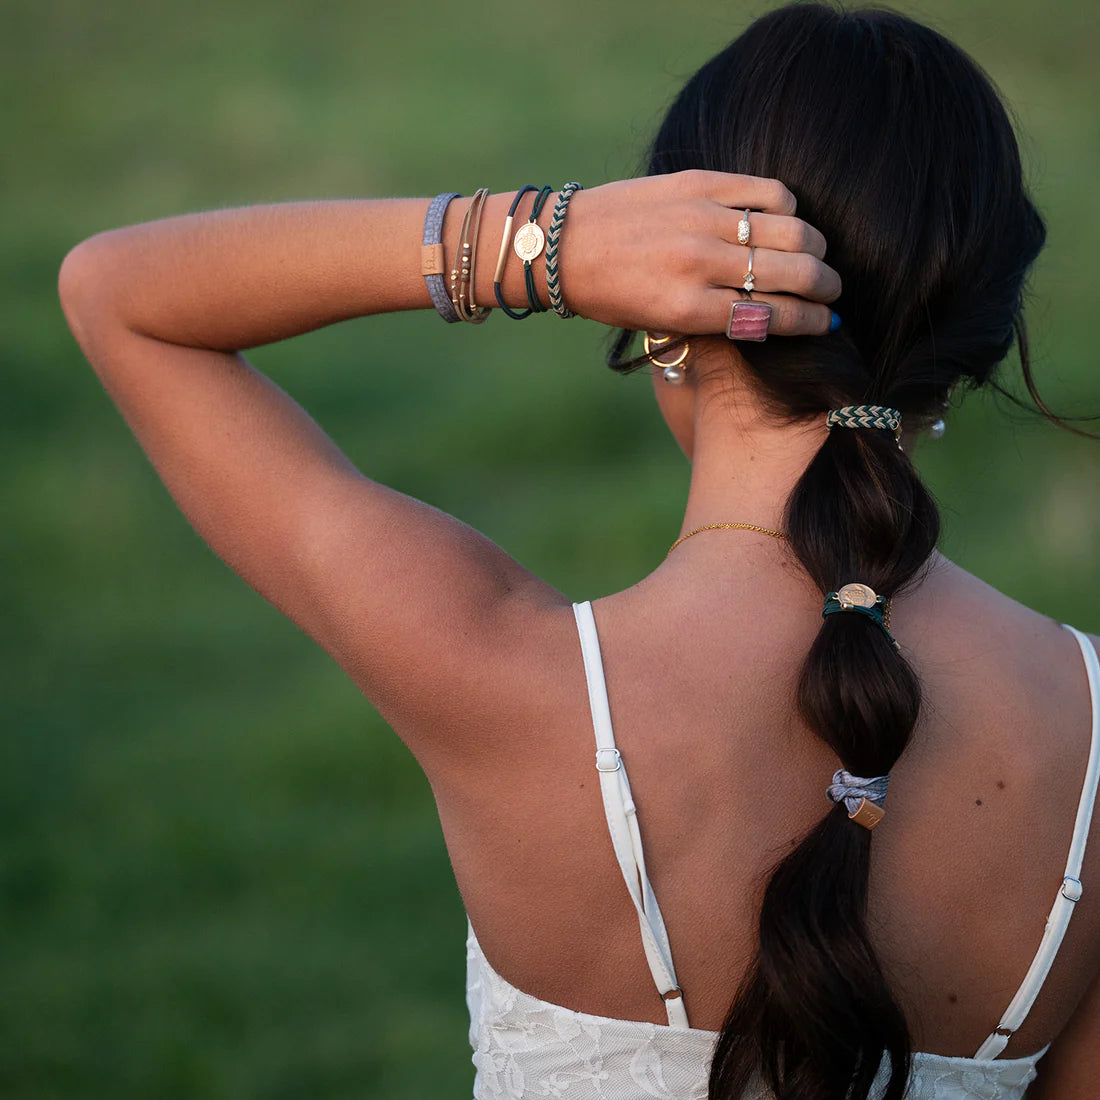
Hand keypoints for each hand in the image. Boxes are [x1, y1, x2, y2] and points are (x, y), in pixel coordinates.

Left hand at [559, 170, 840, 335]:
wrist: (565, 244)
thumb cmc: (611, 295)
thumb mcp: (659, 324)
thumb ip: (715, 320)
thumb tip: (776, 313)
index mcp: (688, 309)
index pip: (773, 316)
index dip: (810, 320)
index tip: (827, 320)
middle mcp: (700, 264)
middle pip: (793, 274)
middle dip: (825, 286)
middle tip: (832, 289)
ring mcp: (701, 219)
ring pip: (791, 232)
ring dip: (815, 248)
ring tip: (816, 257)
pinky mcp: (698, 182)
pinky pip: (768, 192)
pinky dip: (789, 208)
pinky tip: (787, 221)